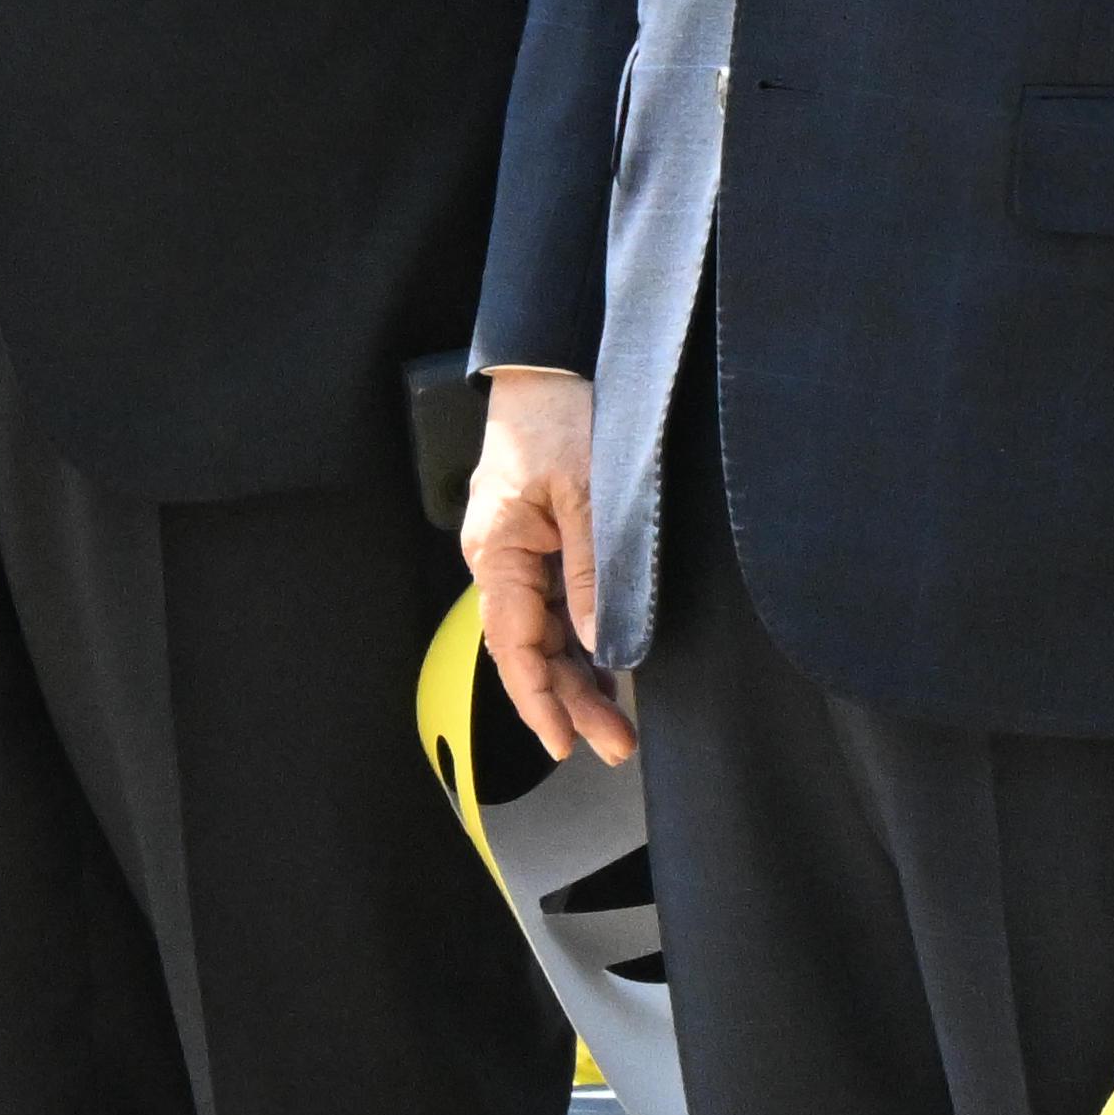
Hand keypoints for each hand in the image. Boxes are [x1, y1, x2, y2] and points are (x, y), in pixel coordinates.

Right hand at [451, 364, 627, 768]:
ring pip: (546, 634)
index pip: (513, 645)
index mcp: (497, 553)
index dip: (538, 698)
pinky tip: (608, 675)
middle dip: (568, 702)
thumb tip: (594, 640)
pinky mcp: (543, 545)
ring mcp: (520, 556)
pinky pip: (557, 607)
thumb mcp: (585, 493)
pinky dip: (582, 642)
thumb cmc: (561, 419)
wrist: (552, 368)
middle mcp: (501, 562)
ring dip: (578, 679)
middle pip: (530, 649)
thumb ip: (589, 568)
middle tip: (613, 747)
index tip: (565, 740)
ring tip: (616, 727)